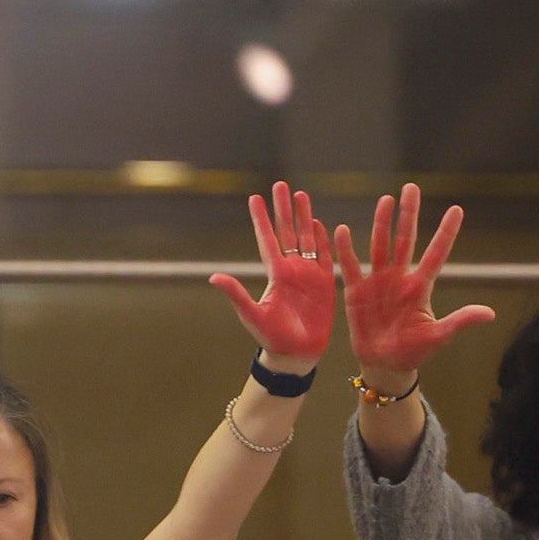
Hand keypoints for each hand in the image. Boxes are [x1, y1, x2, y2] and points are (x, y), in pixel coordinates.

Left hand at [208, 182, 336, 363]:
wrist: (296, 354)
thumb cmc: (271, 338)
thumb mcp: (252, 315)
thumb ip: (236, 294)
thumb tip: (213, 276)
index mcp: (274, 274)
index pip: (267, 239)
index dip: (261, 218)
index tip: (255, 197)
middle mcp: (291, 269)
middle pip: (287, 231)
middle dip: (284, 208)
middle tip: (281, 185)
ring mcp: (308, 274)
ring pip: (307, 238)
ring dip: (304, 217)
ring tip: (302, 195)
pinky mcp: (325, 283)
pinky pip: (326, 256)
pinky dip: (324, 239)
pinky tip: (321, 222)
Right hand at [333, 182, 488, 382]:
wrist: (385, 364)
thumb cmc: (414, 350)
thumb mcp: (439, 336)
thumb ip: (460, 321)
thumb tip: (490, 313)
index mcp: (421, 286)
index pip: (437, 253)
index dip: (446, 232)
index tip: (456, 209)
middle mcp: (400, 278)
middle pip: (406, 239)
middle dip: (408, 214)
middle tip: (412, 188)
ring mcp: (378, 282)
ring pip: (381, 245)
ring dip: (382, 223)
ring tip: (385, 200)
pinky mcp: (357, 292)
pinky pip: (352, 266)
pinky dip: (346, 249)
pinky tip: (343, 230)